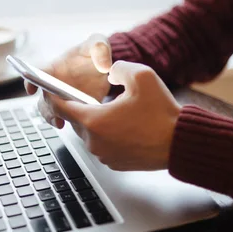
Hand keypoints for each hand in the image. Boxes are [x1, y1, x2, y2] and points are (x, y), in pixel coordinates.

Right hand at [25, 34, 111, 127]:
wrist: (103, 68)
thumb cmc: (93, 52)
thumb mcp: (98, 44)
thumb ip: (100, 46)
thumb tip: (104, 65)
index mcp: (54, 68)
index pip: (36, 73)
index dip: (30, 81)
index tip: (31, 89)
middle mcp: (54, 85)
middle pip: (43, 98)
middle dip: (47, 106)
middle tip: (55, 110)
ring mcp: (63, 99)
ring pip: (51, 111)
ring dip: (53, 117)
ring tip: (61, 122)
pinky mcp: (74, 109)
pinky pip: (67, 118)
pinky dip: (70, 122)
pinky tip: (77, 125)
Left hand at [48, 61, 180, 170]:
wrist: (180, 143)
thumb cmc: (162, 113)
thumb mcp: (141, 76)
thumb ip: (118, 67)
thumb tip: (110, 71)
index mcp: (94, 121)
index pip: (62, 107)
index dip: (55, 96)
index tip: (52, 89)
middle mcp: (94, 142)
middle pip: (76, 120)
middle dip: (83, 107)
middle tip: (98, 97)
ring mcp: (104, 155)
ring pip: (90, 133)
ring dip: (98, 122)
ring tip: (118, 111)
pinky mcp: (115, 163)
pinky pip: (103, 145)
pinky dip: (109, 135)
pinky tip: (127, 126)